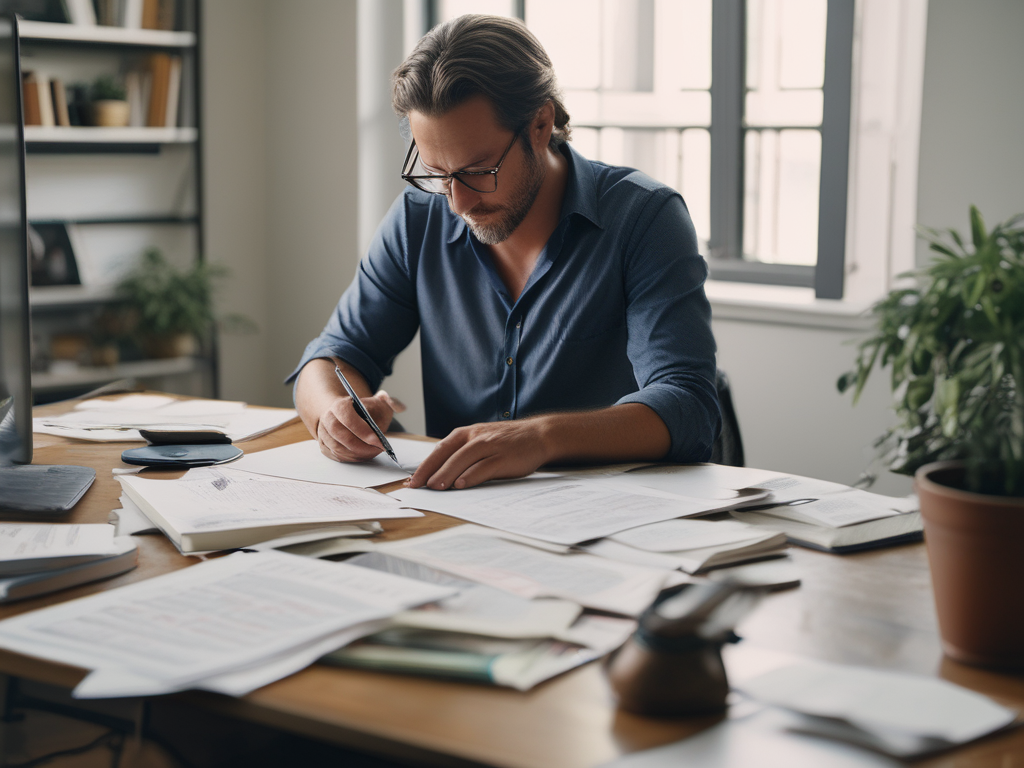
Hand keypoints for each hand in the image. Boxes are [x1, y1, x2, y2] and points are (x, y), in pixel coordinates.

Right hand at [317, 390, 404, 462]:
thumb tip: (399, 407)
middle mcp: (328, 418)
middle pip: (341, 435)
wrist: (352, 415)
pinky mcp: (324, 446)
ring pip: (338, 448)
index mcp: (340, 405)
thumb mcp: (380, 402)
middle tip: (378, 450)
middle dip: (361, 446)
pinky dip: (352, 458)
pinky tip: (364, 455)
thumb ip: (391, 402)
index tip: (378, 440)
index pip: (347, 417)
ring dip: (358, 454)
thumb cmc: (367, 411)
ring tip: (374, 453)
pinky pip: (337, 456)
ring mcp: (324, 433)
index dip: (362, 430)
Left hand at [407, 419, 551, 489]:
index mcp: (467, 433)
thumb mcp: (481, 440)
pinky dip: (471, 475)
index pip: (440, 449)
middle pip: (448, 454)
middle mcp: (476, 437)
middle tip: (417, 486)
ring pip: (463, 459)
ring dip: (447, 473)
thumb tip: (438, 474)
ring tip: (435, 487)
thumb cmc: (506, 442)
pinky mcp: (504, 457)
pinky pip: (484, 467)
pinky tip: (461, 484)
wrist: (538, 435)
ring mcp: (491, 446)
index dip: (424, 465)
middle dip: (430, 471)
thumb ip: (462, 454)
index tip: (412, 480)